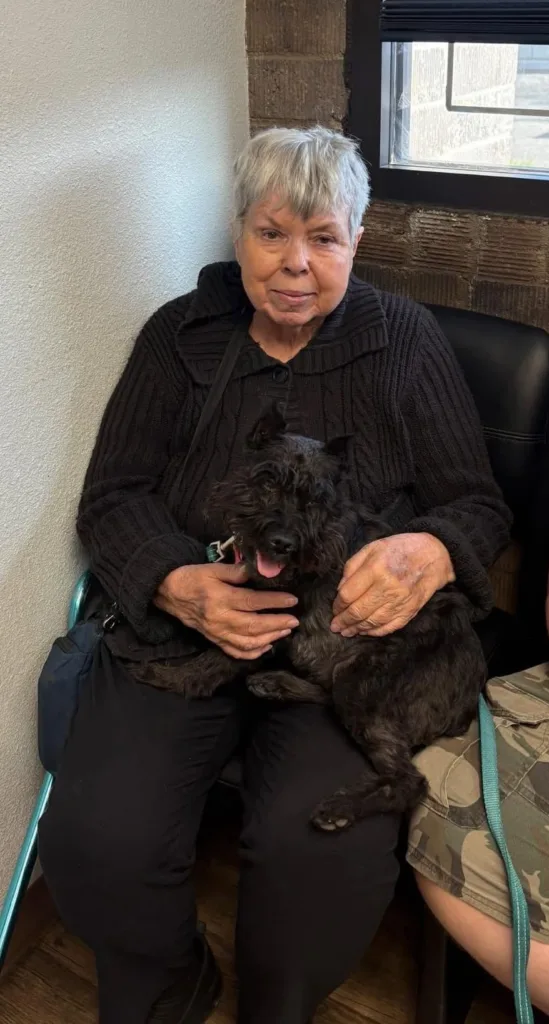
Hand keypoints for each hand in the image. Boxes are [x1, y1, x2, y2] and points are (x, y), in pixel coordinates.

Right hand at [155, 562, 298, 659]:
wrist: (170, 593)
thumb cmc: (193, 578)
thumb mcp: (213, 569)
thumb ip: (237, 571)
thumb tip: (260, 571)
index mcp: (220, 599)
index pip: (252, 602)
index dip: (274, 602)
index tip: (292, 600)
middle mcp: (220, 619)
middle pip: (253, 626)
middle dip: (277, 624)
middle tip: (294, 620)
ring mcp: (217, 633)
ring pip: (247, 642)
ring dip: (269, 638)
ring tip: (285, 631)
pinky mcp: (215, 640)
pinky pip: (235, 652)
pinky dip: (253, 653)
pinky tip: (267, 646)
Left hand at [331, 532, 454, 637]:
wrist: (433, 555)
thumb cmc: (399, 549)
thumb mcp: (372, 547)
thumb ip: (353, 566)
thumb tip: (341, 589)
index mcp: (375, 568)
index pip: (349, 594)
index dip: (338, 605)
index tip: (334, 609)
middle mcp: (388, 587)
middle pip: (359, 611)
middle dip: (344, 621)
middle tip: (335, 627)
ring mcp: (400, 601)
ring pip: (373, 621)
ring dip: (357, 629)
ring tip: (347, 632)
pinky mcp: (410, 610)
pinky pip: (390, 626)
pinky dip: (376, 632)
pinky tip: (366, 632)